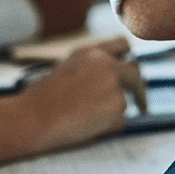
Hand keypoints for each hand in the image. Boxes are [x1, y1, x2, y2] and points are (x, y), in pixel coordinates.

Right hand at [21, 38, 146, 152]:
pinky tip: (86, 128)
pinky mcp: (117, 109)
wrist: (33, 118)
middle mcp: (107, 65)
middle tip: (141, 103)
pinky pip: (120, 122)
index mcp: (92, 52)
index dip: (129, 58)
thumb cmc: (41, 99)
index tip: (133, 68)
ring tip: (82, 120)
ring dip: (111, 113)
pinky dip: (109, 128)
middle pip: (135, 73)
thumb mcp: (66, 69)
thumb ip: (91, 68)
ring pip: (125, 102)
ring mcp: (114, 86)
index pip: (123, 45)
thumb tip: (110, 78)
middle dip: (139, 88)